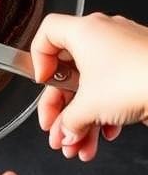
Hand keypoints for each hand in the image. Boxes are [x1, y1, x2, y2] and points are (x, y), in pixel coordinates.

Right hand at [32, 13, 147, 160]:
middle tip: (58, 129)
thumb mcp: (89, 106)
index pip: (46, 35)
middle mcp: (104, 34)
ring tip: (81, 143)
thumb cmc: (137, 81)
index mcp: (83, 31)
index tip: (42, 83)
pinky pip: (115, 86)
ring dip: (84, 117)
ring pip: (94, 83)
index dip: (38, 61)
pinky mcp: (142, 65)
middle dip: (63, 107)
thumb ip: (68, 119)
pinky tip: (106, 132)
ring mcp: (125, 49)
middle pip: (70, 69)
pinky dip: (107, 110)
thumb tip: (64, 129)